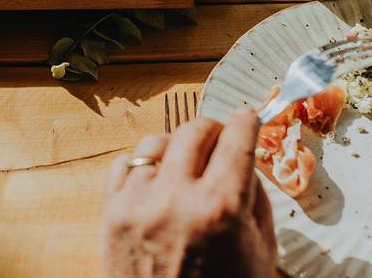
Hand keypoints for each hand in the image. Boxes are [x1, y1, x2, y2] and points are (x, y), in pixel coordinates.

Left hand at [102, 110, 275, 277]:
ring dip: (177, 147)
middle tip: (221, 140)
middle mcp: (176, 197)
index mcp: (221, 208)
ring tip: (187, 162)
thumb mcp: (261, 254)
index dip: (246, 121)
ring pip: (157, 142)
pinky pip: (124, 165)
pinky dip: (143, 166)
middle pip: (196, 130)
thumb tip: (245, 160)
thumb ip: (256, 201)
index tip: (247, 116)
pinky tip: (157, 178)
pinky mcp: (110, 214)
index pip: (237, 138)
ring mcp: (138, 203)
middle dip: (214, 130)